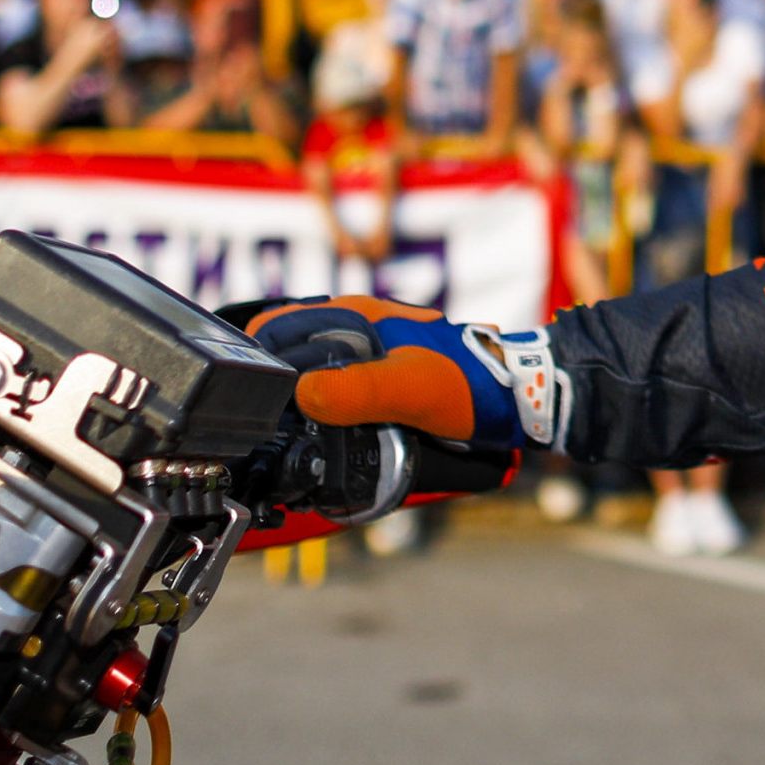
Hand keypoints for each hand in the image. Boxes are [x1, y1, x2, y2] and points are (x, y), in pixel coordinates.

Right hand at [243, 297, 562, 451]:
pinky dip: (324, 420)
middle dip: (272, 391)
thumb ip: (355, 391)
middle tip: (261, 436)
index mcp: (353, 317)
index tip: (242, 405)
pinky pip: (337, 399)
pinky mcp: (382, 383)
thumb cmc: (471, 386)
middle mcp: (354, 331)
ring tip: (287, 447)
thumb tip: (300, 396)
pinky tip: (323, 446)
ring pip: (311, 379)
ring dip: (298, 409)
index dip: (253, 363)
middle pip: (287, 356)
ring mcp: (368, 356)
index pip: (274, 328)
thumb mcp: (409, 389)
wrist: (522, 400)